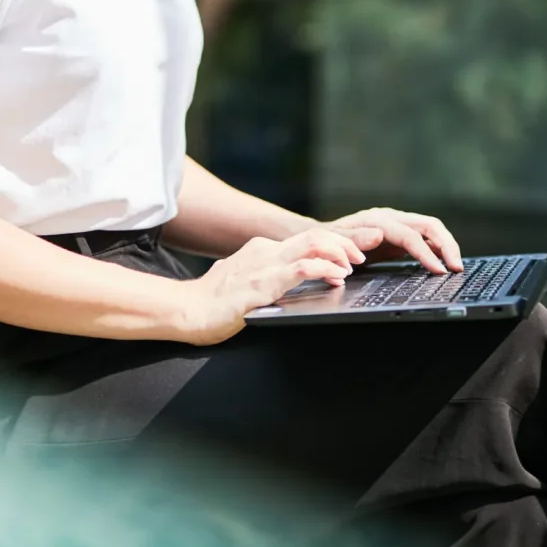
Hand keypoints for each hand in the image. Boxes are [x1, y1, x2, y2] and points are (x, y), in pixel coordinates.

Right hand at [176, 228, 365, 344]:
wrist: (186, 310)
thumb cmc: (213, 303)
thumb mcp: (245, 283)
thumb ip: (267, 279)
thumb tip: (288, 286)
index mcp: (261, 250)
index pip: (305, 240)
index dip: (332, 245)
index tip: (349, 257)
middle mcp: (264, 250)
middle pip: (314, 236)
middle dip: (343, 244)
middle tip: (360, 258)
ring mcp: (263, 264)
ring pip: (312, 245)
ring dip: (339, 253)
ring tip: (352, 267)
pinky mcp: (262, 283)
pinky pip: (301, 268)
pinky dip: (324, 269)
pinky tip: (335, 277)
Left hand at [328, 208, 462, 274]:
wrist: (324, 237)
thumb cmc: (329, 242)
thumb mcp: (336, 241)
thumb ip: (354, 239)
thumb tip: (378, 235)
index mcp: (377, 220)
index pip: (410, 235)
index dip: (426, 252)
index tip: (439, 270)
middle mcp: (391, 218)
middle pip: (428, 224)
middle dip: (446, 245)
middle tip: (457, 268)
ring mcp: (397, 224)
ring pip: (431, 228)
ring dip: (446, 245)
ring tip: (456, 266)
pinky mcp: (400, 233)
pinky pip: (425, 237)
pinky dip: (438, 248)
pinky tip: (444, 262)